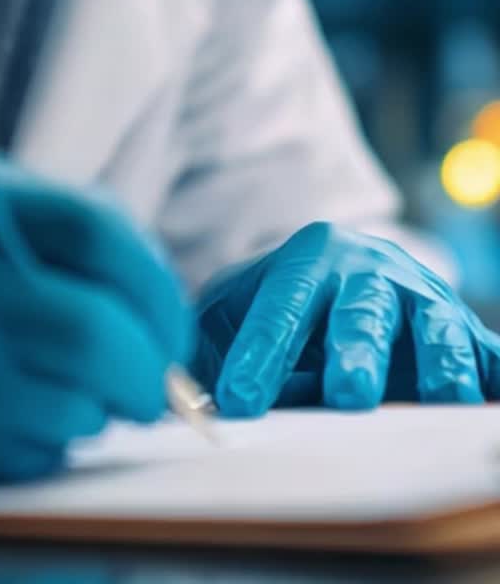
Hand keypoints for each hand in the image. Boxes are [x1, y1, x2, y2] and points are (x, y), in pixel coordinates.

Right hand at [0, 154, 190, 493]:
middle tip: (150, 382)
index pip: (97, 230)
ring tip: (56, 392)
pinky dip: (34, 444)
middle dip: (146, 370)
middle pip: (93, 333)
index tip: (167, 320)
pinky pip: (15, 457)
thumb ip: (30, 222)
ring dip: (87, 411)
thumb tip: (143, 285)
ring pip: (64, 408)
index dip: (155, 284)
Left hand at [193, 221, 499, 415]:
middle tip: (349, 393)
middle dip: (356, 351)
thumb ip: (209, 349)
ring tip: (440, 399)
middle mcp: (372, 270)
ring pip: (436, 327)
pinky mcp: (464, 331)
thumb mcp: (230, 311)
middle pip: (364, 310)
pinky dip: (491, 374)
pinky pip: (487, 352)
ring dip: (439, 363)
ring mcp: (424, 298)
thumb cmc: (276, 305)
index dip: (259, 353)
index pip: (281, 306)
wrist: (343, 271)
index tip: (238, 399)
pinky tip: (488, 401)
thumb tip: (189, 402)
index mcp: (310, 257)